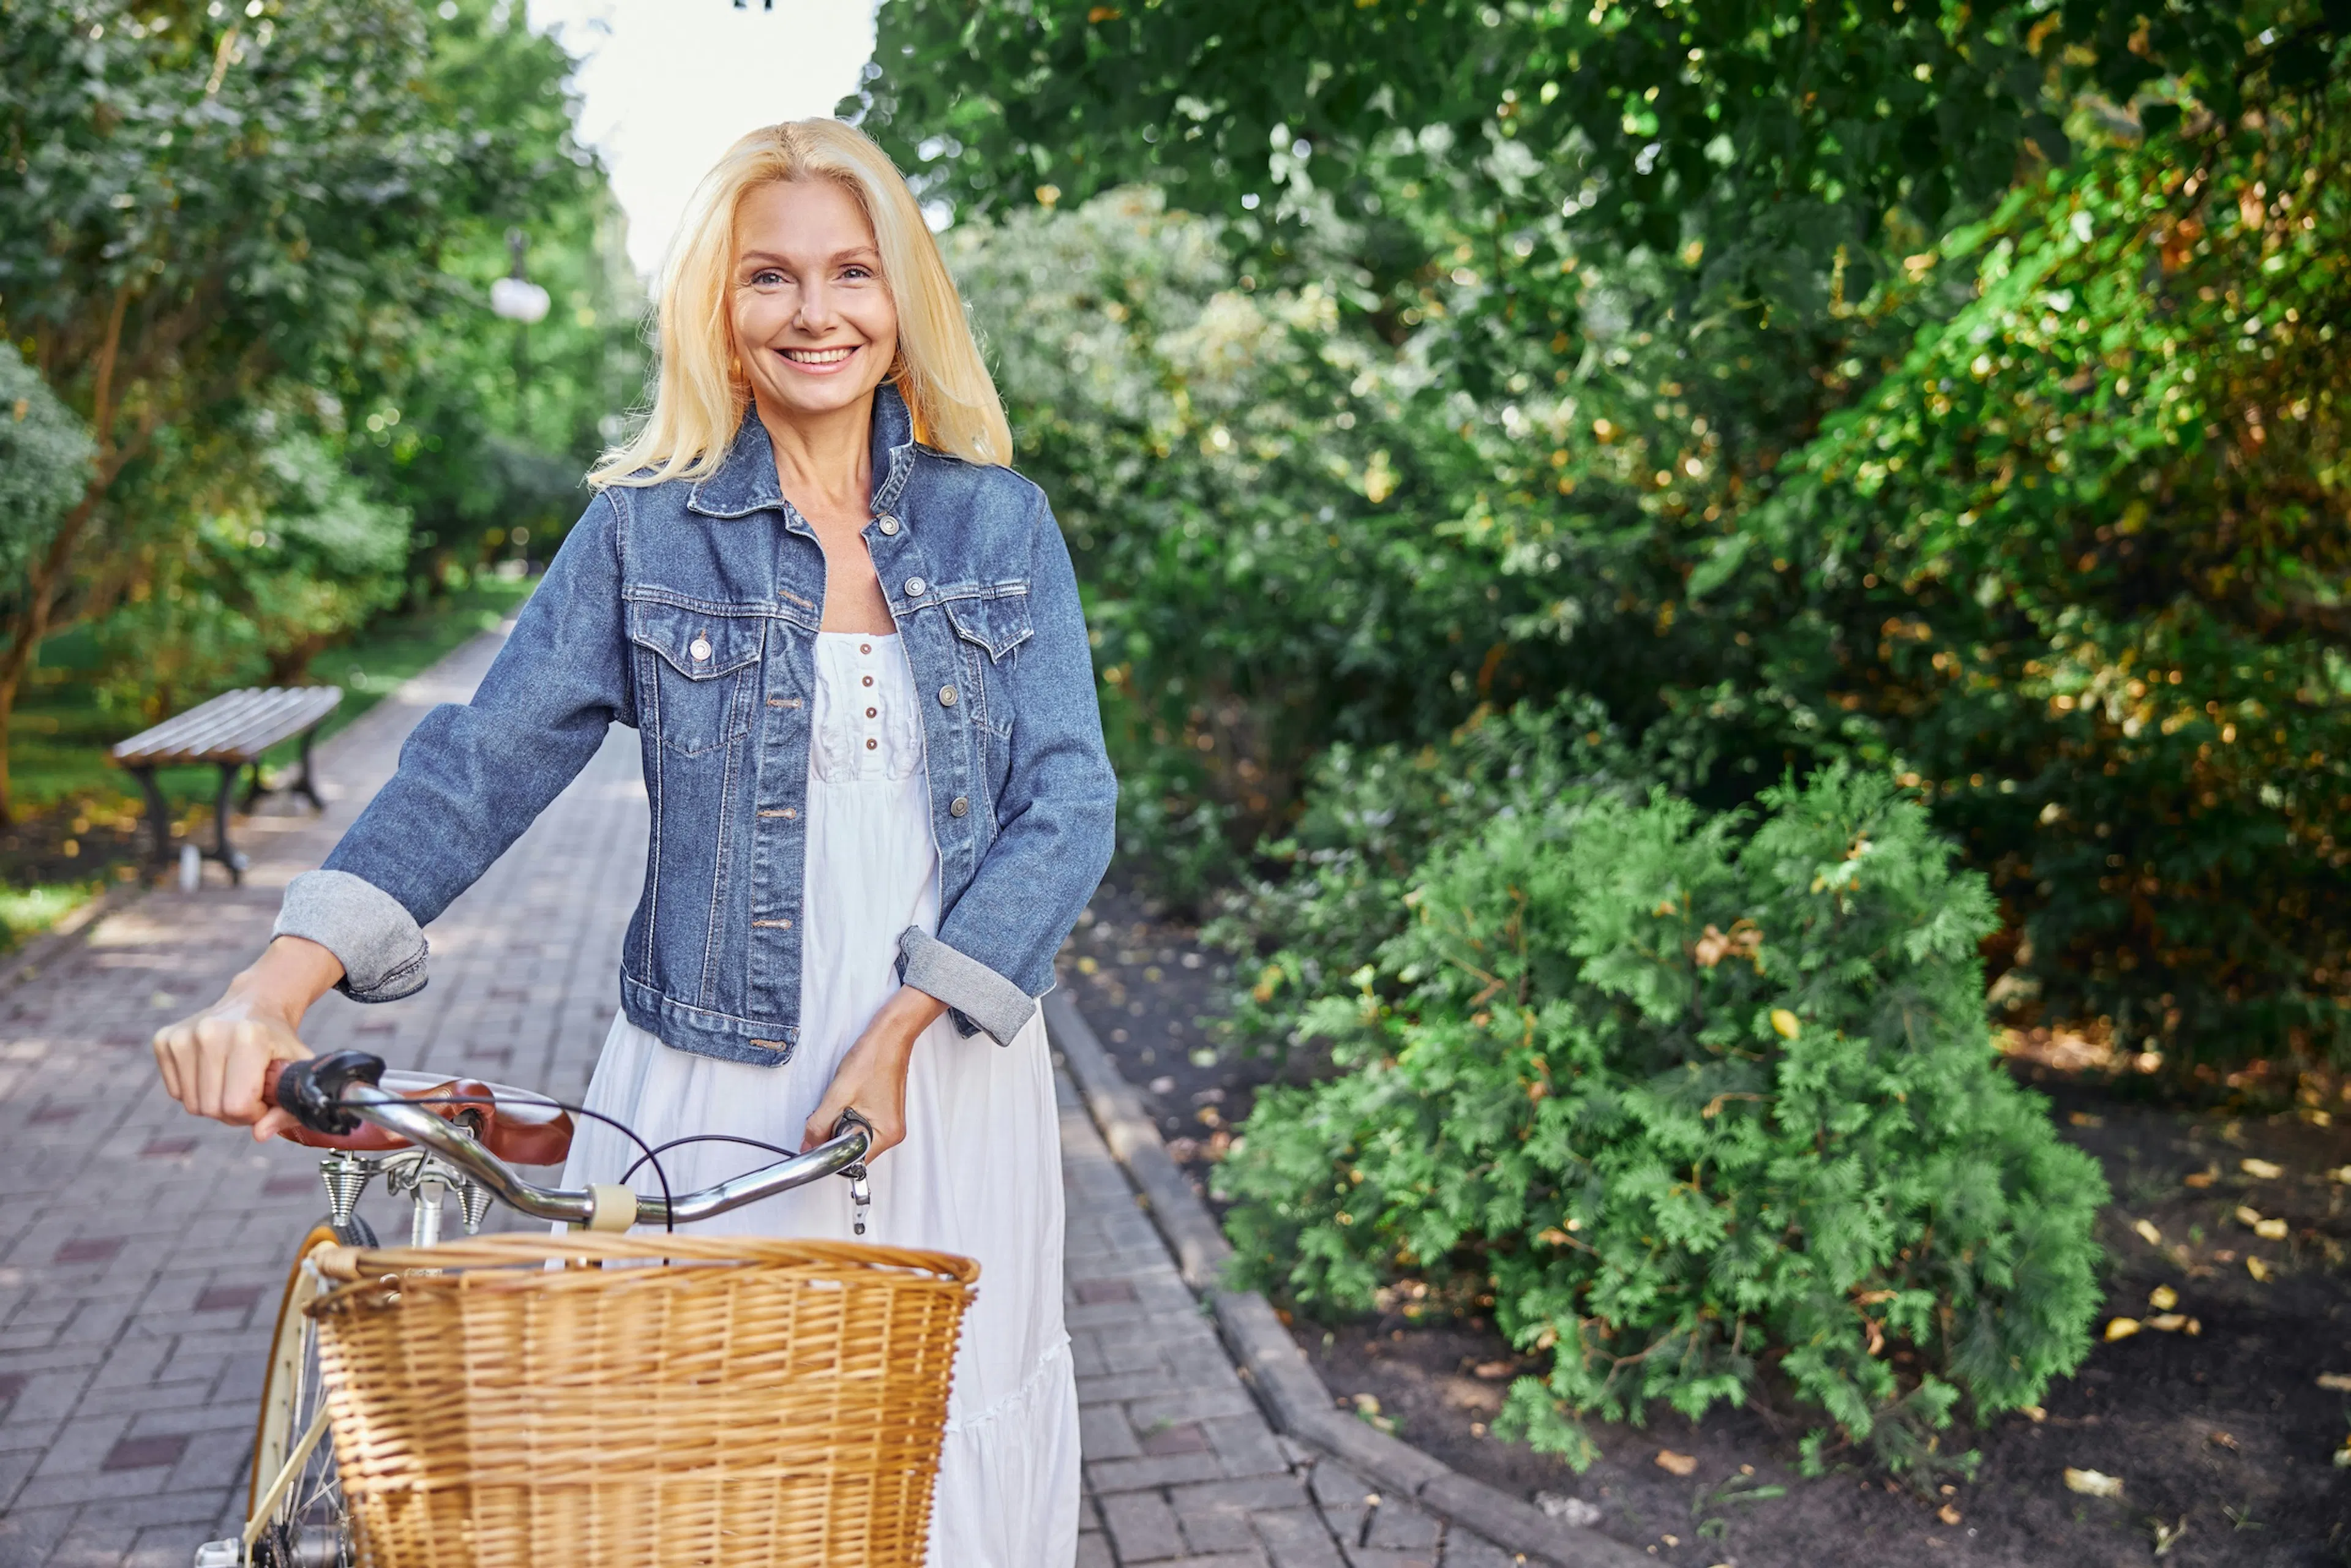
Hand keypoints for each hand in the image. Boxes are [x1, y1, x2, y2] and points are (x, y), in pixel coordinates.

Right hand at [153, 936, 343, 1141]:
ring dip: (215, 1104)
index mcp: (247, 1036)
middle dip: (235, 1112)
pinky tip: (214, 1072)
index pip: (237, 1105)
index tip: (265, 1099)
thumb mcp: (296, 1071)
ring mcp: (182, 1035)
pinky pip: (175, 1093)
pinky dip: (196, 1092)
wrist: (255, 1004)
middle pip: (212, 1109)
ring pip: (192, 1105)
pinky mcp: (163, 1039)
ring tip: (233, 1081)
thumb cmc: (279, 1043)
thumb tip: (260, 1135)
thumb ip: (288, 1108)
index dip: (254, 1113)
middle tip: (250, 1091)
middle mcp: (209, 1032)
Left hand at [802, 985, 946, 1159]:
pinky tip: (849, 1097)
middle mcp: (892, 1134)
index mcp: (886, 1134)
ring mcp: (890, 1123)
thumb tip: (807, 1146)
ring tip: (843, 1098)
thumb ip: (819, 1125)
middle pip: (853, 1150)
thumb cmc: (871, 1059)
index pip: (852, 1161)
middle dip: (835, 1134)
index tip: (818, 1136)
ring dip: (841, 1123)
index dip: (831, 1151)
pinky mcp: (886, 1114)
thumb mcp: (837, 1095)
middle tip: (831, 1109)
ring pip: (855, 1136)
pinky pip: (861, 1125)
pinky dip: (849, 1116)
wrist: (889, 1036)